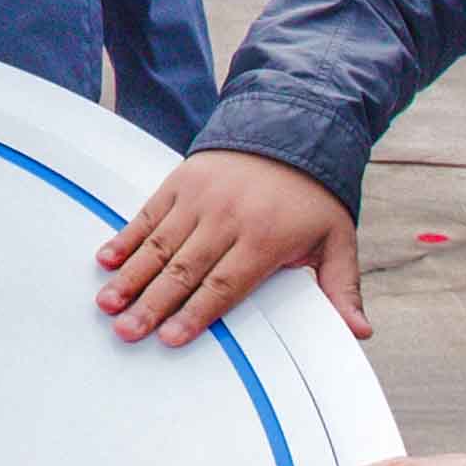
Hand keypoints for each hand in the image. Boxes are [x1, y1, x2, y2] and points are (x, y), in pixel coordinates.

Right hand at [95, 149, 367, 344]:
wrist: (292, 129)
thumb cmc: (312, 197)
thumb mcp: (336, 240)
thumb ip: (341, 289)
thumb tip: (358, 332)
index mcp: (266, 238)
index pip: (225, 284)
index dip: (197, 312)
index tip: (171, 337)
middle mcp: (229, 217)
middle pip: (184, 269)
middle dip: (153, 304)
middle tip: (127, 331)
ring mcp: (200, 197)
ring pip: (160, 245)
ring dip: (130, 276)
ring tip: (108, 304)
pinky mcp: (181, 180)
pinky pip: (148, 214)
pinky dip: (126, 238)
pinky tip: (106, 261)